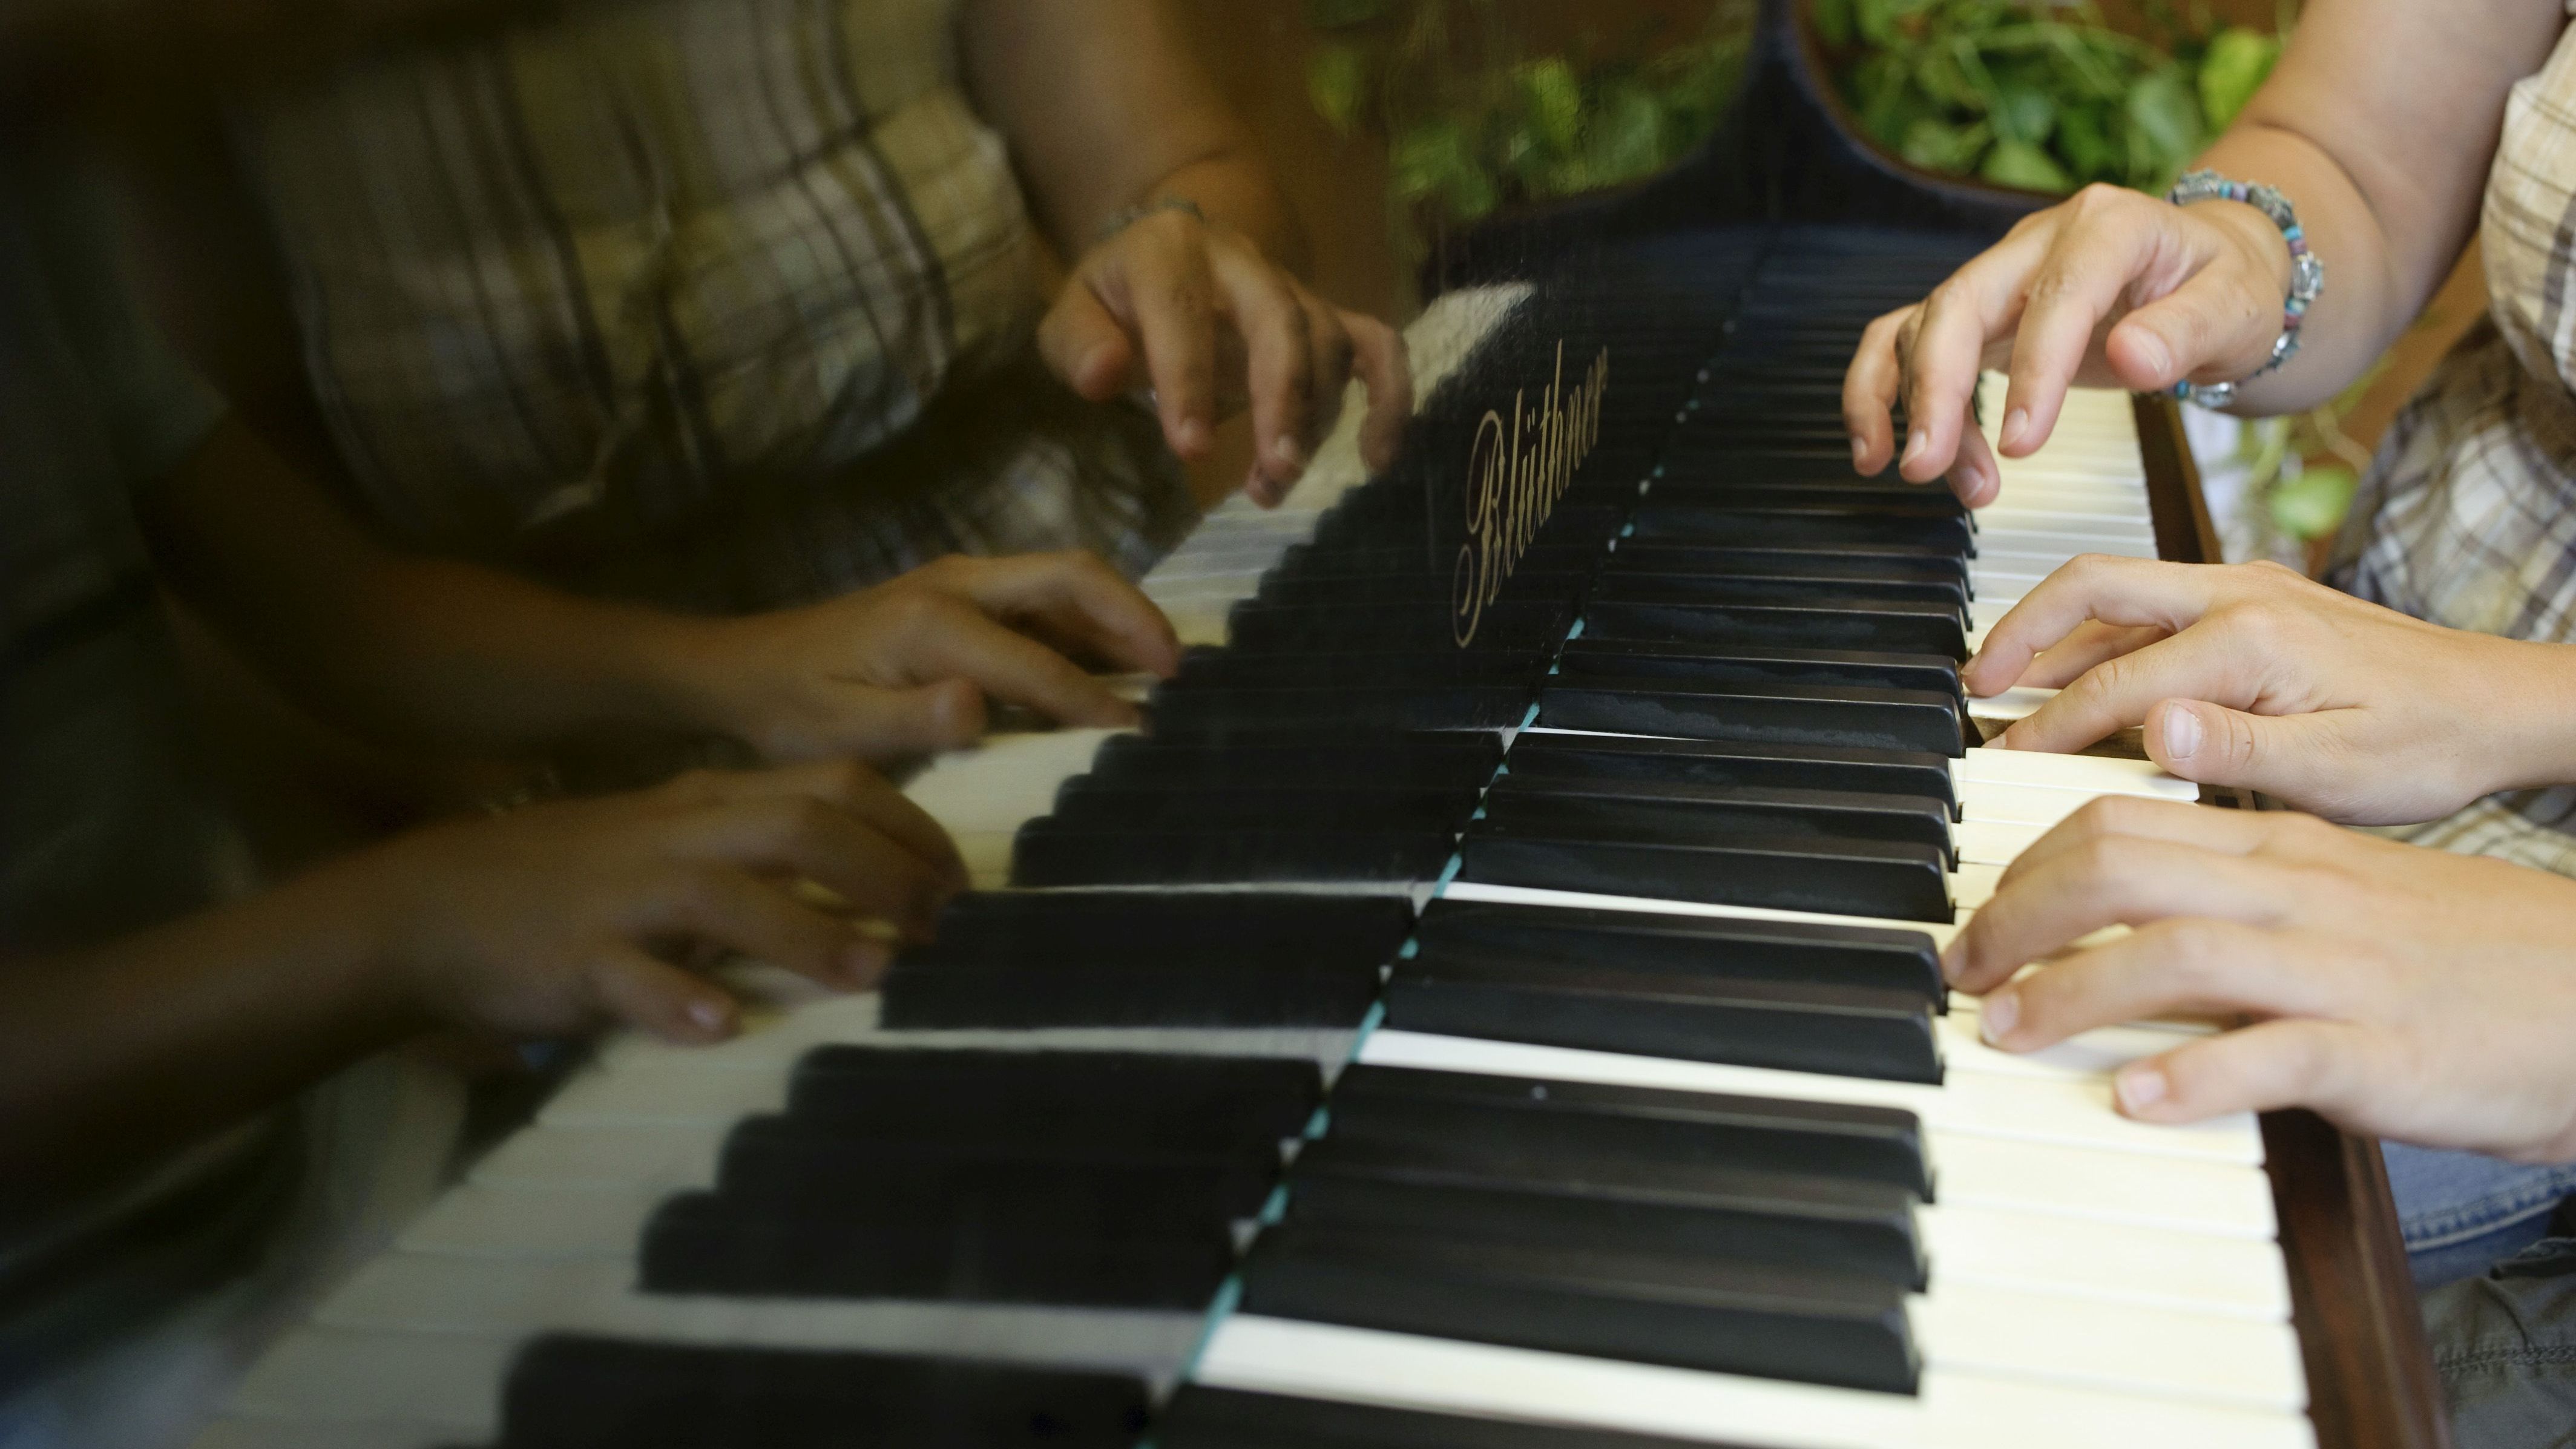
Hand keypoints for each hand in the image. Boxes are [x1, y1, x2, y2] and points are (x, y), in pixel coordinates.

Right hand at [350, 761, 966, 1044]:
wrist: (428, 904)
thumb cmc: (573, 882)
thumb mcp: (674, 843)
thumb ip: (760, 853)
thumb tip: (871, 884)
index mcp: (707, 804)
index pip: (833, 785)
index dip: (910, 829)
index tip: (959, 882)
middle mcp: (675, 836)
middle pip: (801, 825)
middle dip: (885, 873)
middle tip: (940, 929)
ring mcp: (621, 896)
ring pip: (725, 896)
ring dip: (807, 931)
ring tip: (871, 972)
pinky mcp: (572, 957)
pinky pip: (628, 976)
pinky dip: (677, 999)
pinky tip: (721, 1025)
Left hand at [674, 551, 1180, 762]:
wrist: (745, 668)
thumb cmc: (793, 710)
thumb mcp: (840, 729)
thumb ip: (914, 719)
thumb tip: (982, 706)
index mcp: (932, 621)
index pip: (1036, 663)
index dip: (1091, 701)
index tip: (1139, 736)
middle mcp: (958, 584)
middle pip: (1071, 577)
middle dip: (1133, 617)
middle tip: (1181, 670)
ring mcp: (964, 583)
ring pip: (1066, 581)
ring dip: (1121, 615)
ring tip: (1167, 666)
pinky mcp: (967, 596)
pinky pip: (1047, 599)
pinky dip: (1093, 624)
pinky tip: (1118, 666)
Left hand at [1038, 203, 1410, 504]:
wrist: (1162, 257)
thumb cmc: (1114, 301)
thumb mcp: (1072, 315)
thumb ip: (1079, 344)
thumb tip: (1103, 376)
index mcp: (1169, 251)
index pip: (1184, 310)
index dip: (1190, 381)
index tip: (1190, 451)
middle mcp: (1241, 259)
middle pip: (1282, 319)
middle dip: (1284, 399)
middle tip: (1275, 473)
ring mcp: (1290, 287)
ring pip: (1328, 341)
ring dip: (1316, 419)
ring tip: (1275, 485)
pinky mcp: (1324, 314)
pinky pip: (1376, 344)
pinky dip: (1391, 396)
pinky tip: (1377, 456)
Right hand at [1843, 183, 2291, 503]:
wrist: (2210, 270)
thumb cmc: (2226, 286)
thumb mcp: (2238, 305)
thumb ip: (2188, 331)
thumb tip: (2132, 359)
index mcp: (2107, 226)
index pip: (2056, 295)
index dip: (2033, 371)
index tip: (2022, 446)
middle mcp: (2037, 241)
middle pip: (1959, 302)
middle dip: (1935, 390)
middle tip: (1929, 469)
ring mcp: (1997, 275)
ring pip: (1924, 329)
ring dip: (1921, 410)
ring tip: (1950, 482)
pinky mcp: (1974, 311)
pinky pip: (1902, 340)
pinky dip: (1879, 392)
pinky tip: (1875, 450)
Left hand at [1945, 796, 2575, 1161]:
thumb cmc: (2465, 959)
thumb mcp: (2339, 902)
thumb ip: (2236, 899)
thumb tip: (2126, 926)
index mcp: (2283, 851)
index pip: (2121, 822)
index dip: (2027, 867)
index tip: (1982, 918)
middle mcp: (2299, 894)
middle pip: (2121, 867)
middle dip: (2017, 916)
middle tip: (1965, 973)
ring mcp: (2342, 970)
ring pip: (2175, 952)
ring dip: (2071, 992)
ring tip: (2009, 1029)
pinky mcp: (2383, 1052)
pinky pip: (2273, 1054)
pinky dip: (2194, 1075)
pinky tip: (2136, 1099)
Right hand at [1966, 554, 2575, 823]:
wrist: (2501, 706)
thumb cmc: (2429, 745)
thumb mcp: (2337, 768)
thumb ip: (2237, 749)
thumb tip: (2150, 729)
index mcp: (2250, 636)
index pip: (2116, 682)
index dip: (2051, 725)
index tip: (2005, 757)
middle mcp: (2239, 593)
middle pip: (2093, 588)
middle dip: (2019, 632)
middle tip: (1973, 682)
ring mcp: (2246, 589)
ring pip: (2117, 592)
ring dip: (2052, 631)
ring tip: (2004, 681)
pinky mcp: (2254, 601)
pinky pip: (2151, 605)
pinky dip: (2097, 636)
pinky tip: (2079, 675)